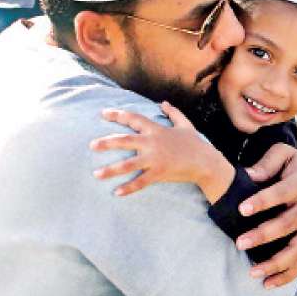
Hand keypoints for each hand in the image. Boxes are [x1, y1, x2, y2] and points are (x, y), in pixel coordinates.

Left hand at [91, 102, 233, 201]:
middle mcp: (152, 143)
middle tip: (91, 145)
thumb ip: (173, 113)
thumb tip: (163, 103)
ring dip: (110, 170)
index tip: (103, 114)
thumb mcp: (185, 124)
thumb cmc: (195, 143)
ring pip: (127, 165)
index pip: (133, 119)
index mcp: (156, 130)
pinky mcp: (158, 174)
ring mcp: (154, 159)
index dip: (117, 115)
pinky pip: (140, 182)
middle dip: (106, 143)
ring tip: (96, 174)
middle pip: (124, 141)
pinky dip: (128, 188)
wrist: (206, 162)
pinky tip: (116, 193)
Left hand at [235, 144, 296, 287]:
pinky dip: (286, 276)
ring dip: (275, 263)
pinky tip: (267, 283)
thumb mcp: (285, 155)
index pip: (280, 193)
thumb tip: (247, 176)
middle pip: (288, 224)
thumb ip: (266, 163)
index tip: (241, 209)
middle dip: (264, 235)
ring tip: (252, 271)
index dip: (262, 201)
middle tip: (239, 243)